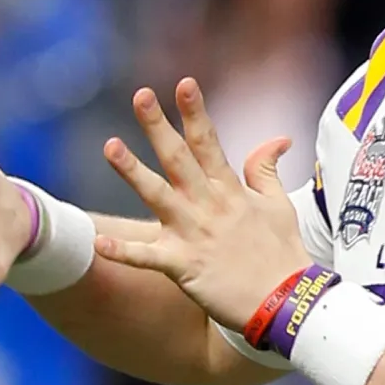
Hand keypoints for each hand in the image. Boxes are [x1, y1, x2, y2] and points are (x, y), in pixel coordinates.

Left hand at [96, 78, 306, 330]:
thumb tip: (277, 138)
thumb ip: (266, 170)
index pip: (210, 143)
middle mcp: (209, 206)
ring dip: (132, 172)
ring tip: (109, 146)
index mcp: (230, 191)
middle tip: (140, 96)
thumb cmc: (283, 254)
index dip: (196, 112)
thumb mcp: (279, 205)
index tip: (183, 84)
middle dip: (159, 126)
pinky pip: (147, 258)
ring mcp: (194, 235)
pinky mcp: (183, 266)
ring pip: (157, 196)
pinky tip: (97, 242)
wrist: (286, 301)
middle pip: (179, 159)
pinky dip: (123, 252)